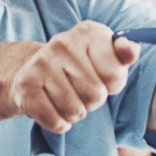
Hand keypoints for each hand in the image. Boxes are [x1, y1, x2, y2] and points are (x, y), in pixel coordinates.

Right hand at [10, 22, 138, 133]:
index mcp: (88, 32)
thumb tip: (130, 51)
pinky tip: (54, 109)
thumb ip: (126, 52)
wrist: (35, 71)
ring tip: (67, 99)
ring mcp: (41, 63)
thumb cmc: (81, 67)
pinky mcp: (25, 85)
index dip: (112, 85)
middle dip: (93, 101)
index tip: (102, 78)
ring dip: (75, 113)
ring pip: (75, 110)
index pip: (115, 75)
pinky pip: (55, 121)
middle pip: (96, 95)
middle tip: (81, 91)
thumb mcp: (107, 55)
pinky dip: (59, 123)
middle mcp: (62, 42)